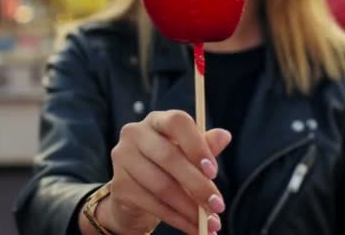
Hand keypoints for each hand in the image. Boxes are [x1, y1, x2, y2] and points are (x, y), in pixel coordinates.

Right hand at [104, 110, 231, 233]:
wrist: (136, 193)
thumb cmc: (168, 167)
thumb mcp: (188, 155)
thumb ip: (205, 146)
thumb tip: (224, 136)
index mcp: (157, 120)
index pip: (177, 122)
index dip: (197, 146)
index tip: (214, 172)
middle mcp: (135, 133)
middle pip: (169, 158)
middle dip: (198, 185)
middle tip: (218, 205)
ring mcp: (123, 159)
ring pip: (162, 186)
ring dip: (190, 209)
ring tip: (210, 223)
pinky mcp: (119, 186)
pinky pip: (154, 205)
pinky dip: (178, 220)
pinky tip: (193, 228)